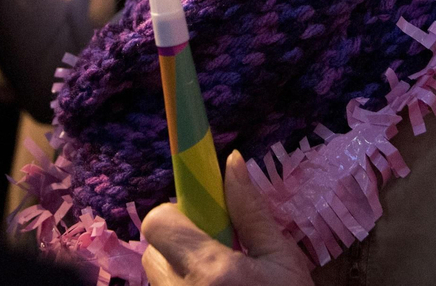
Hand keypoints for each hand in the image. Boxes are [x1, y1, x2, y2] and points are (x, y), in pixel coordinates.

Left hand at [140, 151, 312, 285]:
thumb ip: (252, 212)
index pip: (158, 222)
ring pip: (158, 277)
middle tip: (219, 249)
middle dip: (180, 241)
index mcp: (211, 272)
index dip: (178, 212)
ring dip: (181, 269)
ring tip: (222, 279)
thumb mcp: (283, 260)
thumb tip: (232, 162)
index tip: (207, 217)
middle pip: (153, 249)